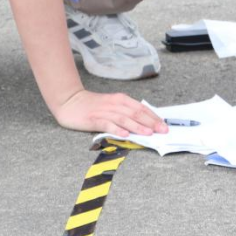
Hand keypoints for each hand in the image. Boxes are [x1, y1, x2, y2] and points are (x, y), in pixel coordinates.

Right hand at [53, 89, 168, 135]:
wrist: (70, 101)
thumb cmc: (93, 105)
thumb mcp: (112, 105)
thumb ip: (126, 111)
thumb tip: (145, 122)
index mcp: (121, 100)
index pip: (141, 108)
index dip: (154, 117)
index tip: (164, 125)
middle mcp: (115, 104)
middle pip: (136, 113)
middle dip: (151, 122)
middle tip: (163, 130)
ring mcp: (104, 112)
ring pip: (124, 119)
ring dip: (138, 126)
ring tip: (148, 133)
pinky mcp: (94, 119)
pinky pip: (107, 124)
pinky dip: (117, 129)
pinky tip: (125, 134)